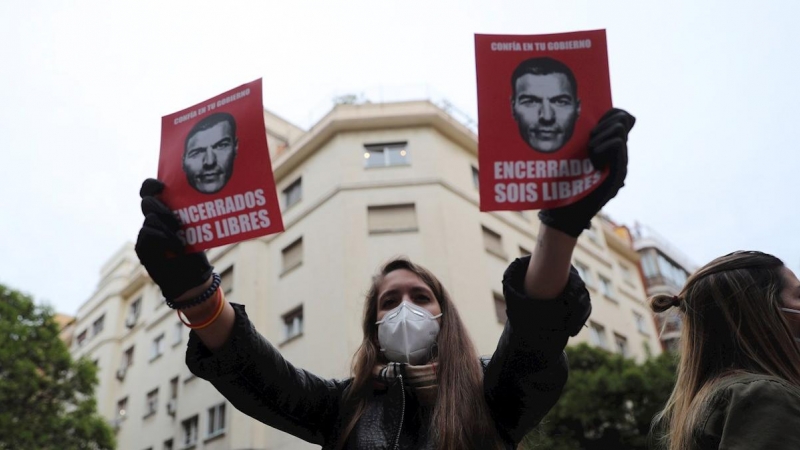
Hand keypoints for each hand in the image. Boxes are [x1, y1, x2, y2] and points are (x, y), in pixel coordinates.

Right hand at [134, 178, 212, 299]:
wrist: (191, 278)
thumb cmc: (195, 252)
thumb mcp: (196, 230)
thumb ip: (190, 215)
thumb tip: (200, 196)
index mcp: (164, 212)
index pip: (149, 192)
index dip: (151, 185)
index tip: (162, 185)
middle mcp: (152, 221)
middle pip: (147, 203)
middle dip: (163, 208)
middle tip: (177, 221)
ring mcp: (145, 234)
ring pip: (150, 218)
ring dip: (168, 228)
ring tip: (181, 240)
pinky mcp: (142, 248)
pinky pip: (148, 234)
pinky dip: (164, 238)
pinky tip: (176, 246)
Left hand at [538, 108, 635, 236]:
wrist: (564, 212)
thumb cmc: (564, 184)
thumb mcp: (572, 156)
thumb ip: (581, 140)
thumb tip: (587, 120)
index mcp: (610, 149)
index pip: (622, 118)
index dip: (611, 114)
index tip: (593, 125)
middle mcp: (620, 156)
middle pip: (621, 122)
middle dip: (601, 126)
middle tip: (588, 145)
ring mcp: (621, 165)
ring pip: (619, 131)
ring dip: (599, 138)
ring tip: (589, 156)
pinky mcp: (619, 174)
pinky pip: (617, 144)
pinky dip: (601, 147)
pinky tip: (592, 161)